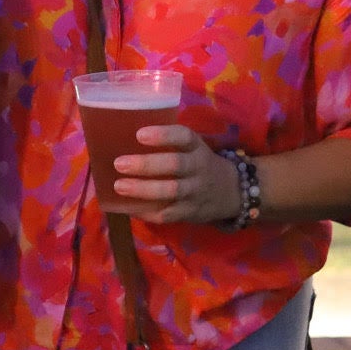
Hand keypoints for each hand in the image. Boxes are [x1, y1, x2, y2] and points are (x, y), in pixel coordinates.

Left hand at [110, 124, 242, 223]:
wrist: (231, 192)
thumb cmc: (198, 164)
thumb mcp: (192, 148)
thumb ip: (167, 143)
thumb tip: (121, 138)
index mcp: (197, 147)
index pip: (184, 136)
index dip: (163, 135)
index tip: (140, 134)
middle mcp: (198, 168)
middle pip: (175, 164)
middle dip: (146, 164)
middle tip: (119, 163)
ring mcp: (195, 192)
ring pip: (171, 191)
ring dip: (143, 189)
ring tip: (119, 186)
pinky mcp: (190, 212)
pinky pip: (167, 214)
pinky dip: (145, 212)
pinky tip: (126, 207)